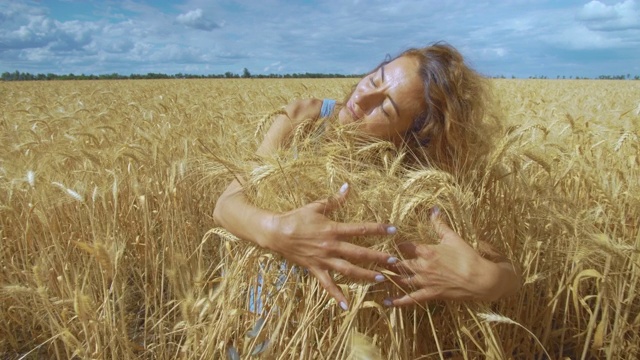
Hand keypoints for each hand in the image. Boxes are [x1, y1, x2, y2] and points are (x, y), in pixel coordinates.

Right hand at [263, 183, 397, 309]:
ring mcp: (323, 259)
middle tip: (393, 261)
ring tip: (380, 279)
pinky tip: (346, 306)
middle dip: (377, 257)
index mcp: (333, 229)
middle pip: (359, 253)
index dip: (378, 229)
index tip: (393, 230)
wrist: (276, 232)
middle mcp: (331, 246)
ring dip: (365, 276)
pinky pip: (327, 285)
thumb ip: (335, 199)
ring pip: (348, 270)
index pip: (361, 229)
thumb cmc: (296, 217)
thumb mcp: (316, 206)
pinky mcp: (315, 269)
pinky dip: (336, 296)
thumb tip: (348, 186)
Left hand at [384, 208, 509, 305]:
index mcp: (426, 251)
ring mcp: (425, 282)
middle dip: (386, 262)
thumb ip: (440, 224)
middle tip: (373, 260)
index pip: (404, 246)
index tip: (385, 242)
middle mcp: (422, 267)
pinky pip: (411, 299)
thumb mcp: (453, 238)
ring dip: (388, 279)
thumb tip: (433, 209)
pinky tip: (386, 302)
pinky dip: (398, 301)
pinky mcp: (430, 294)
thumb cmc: (468, 257)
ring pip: (401, 280)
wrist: (481, 279)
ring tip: (374, 277)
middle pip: (398, 264)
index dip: (395, 244)